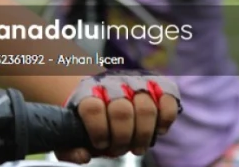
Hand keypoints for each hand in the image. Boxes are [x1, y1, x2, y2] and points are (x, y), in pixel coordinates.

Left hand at [56, 70, 180, 162]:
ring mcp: (136, 82)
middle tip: (120, 148)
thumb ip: (69, 147)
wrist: (102, 90)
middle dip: (123, 137)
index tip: (100, 143)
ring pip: (146, 108)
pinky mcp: (158, 85)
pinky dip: (165, 119)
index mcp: (87, 92)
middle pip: (122, 111)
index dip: (98, 130)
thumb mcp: (72, 132)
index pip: (93, 108)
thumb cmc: (88, 119)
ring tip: (137, 147)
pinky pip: (168, 101)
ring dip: (143, 134)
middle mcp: (113, 83)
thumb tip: (84, 155)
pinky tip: (157, 130)